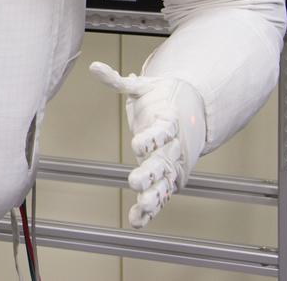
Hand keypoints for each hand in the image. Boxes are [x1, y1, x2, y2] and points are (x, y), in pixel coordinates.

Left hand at [89, 62, 205, 227]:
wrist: (192, 109)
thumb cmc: (163, 98)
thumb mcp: (141, 87)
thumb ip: (118, 81)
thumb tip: (94, 67)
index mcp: (169, 121)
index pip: (162, 130)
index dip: (151, 138)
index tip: (137, 144)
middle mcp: (174, 145)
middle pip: (163, 161)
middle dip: (150, 172)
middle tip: (135, 181)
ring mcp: (172, 163)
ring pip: (164, 182)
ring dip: (153, 196)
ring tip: (141, 206)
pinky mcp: (170, 177)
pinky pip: (161, 194)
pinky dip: (150, 208)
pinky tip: (137, 220)